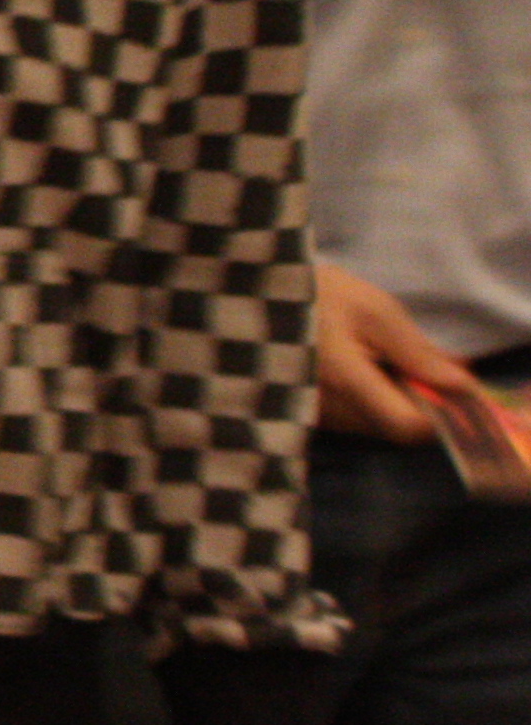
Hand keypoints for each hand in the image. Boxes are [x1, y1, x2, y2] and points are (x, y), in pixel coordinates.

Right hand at [314, 263, 476, 441]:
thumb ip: (420, 353)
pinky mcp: (305, 415)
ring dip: (389, 404)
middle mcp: (328, 408)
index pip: (408, 426)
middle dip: (412, 403)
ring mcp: (313, 415)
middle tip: (408, 365)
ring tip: (376, 362)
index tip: (444, 389)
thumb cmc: (320, 295)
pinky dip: (365, 403)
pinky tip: (355, 372)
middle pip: (393, 430)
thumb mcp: (376, 311)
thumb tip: (464, 388)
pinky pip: (351, 422)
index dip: (437, 414)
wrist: (260, 293)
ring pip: (372, 428)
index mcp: (347, 380)